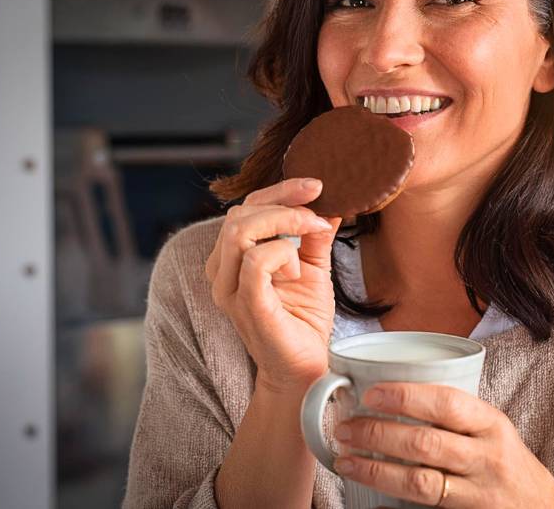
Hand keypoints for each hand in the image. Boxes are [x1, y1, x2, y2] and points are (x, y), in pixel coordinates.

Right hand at [204, 177, 341, 392]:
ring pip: (239, 231)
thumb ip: (314, 235)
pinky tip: (299, 270)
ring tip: (311, 234)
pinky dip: (283, 254)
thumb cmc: (304, 320)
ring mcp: (229, 289)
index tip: (316, 186)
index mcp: (233, 259)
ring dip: (283, 223)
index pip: (245, 209)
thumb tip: (331, 202)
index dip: (279, 191)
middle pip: (238, 214)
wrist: (305, 367)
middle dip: (283, 203)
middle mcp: (222, 272)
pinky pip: (255, 261)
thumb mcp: (314, 268)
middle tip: (318, 213)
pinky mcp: (245, 304)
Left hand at [331, 383, 553, 507]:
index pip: (447, 403)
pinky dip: (392, 504)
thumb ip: (454, 415)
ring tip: (345, 460)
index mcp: (491, 424)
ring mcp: (477, 493)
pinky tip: (370, 497)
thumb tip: (391, 392)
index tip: (370, 394)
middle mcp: (486, 458)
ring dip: (375, 470)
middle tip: (344, 428)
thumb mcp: (492, 431)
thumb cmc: (508, 464)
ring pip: (420, 482)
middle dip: (377, 434)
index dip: (405, 397)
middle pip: (425, 443)